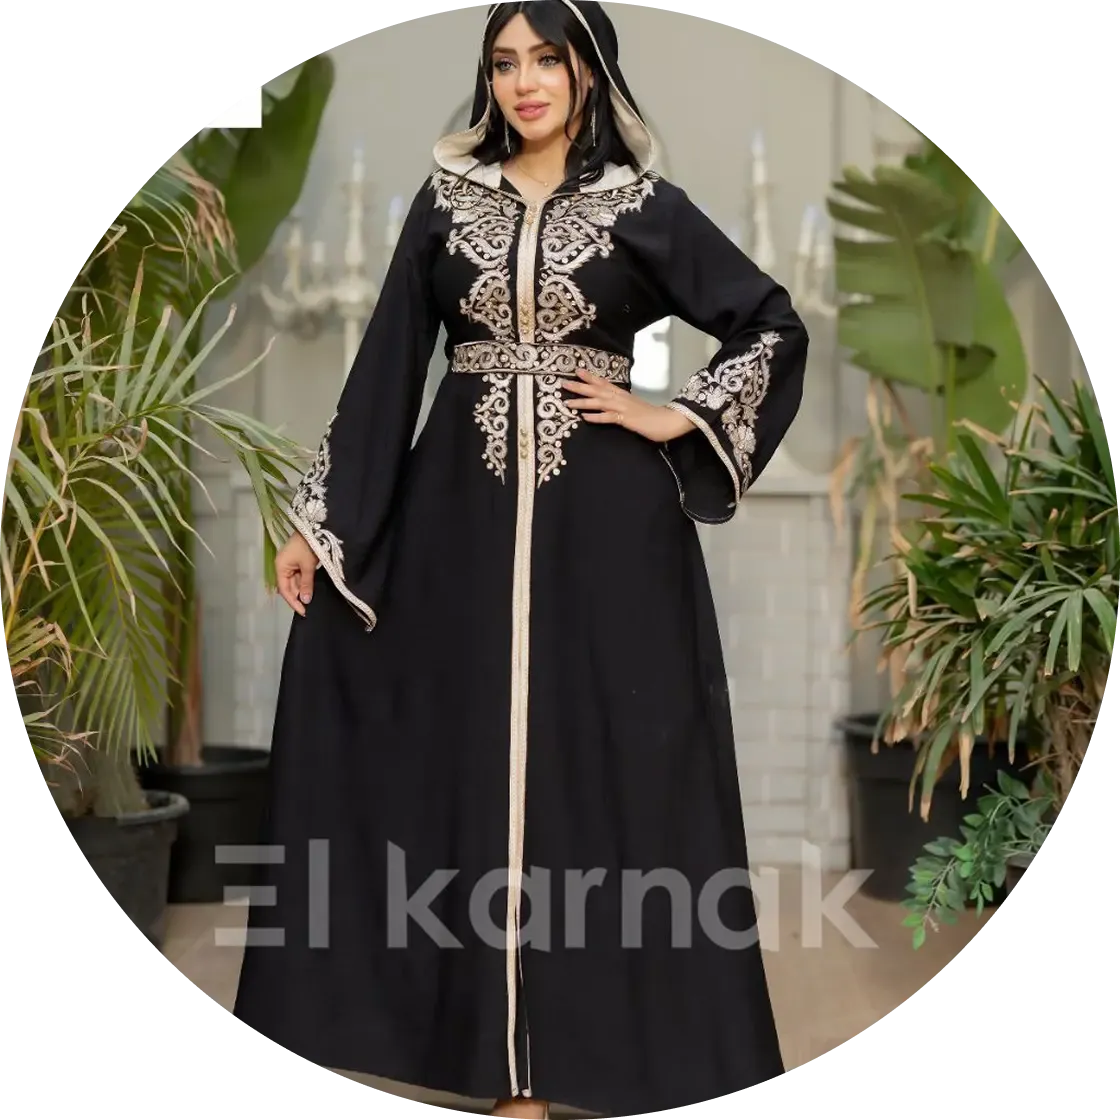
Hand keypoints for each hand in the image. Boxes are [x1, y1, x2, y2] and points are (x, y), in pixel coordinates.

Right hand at [276, 530, 317, 615]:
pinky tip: (311, 590)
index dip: (293, 602)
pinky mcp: (297, 561)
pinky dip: (305, 583)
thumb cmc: (308, 546)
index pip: (284, 590)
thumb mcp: (308, 566)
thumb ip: (306, 584)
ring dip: (302, 590)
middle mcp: (282, 567)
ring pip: (294, 582)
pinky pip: (299, 576)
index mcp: (280, 567)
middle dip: (298, 597)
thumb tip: (306, 601)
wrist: (314, 528)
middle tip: (309, 608)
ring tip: (311, 600)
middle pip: (289, 587)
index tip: (303, 611)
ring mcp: (289, 564)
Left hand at [560, 368, 697, 442]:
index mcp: (622, 395)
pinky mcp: (626, 420)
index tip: (577, 371)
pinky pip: (609, 418)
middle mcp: (621, 399)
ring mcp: (623, 409)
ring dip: (583, 402)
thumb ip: (621, 405)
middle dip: (580, 386)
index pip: (604, 383)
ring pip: (600, 403)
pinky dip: (596, 417)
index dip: (590, 377)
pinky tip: (585, 417)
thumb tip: (610, 405)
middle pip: (597, 390)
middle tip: (564, 383)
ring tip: (568, 402)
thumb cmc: (650, 416)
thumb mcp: (633, 407)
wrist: (667, 421)